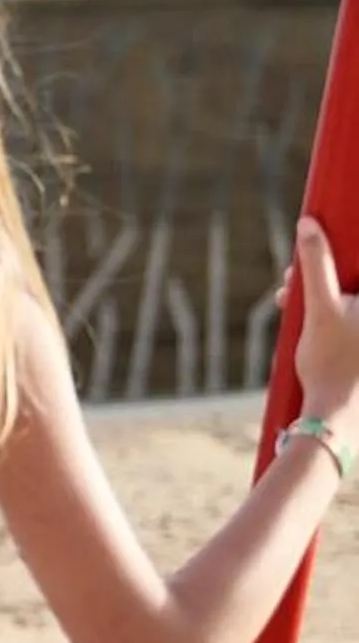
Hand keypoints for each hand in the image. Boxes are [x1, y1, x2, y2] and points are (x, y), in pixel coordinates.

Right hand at [292, 219, 358, 422]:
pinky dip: (334, 318)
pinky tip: (309, 326)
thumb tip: (308, 224)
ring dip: (323, 297)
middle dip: (323, 277)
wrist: (337, 418)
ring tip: (290, 306)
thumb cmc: (332, 364)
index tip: (320, 240)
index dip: (345, 249)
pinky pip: (349, 325)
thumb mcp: (318, 308)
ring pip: (350, 304)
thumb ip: (315, 263)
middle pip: (354, 285)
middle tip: (290, 283)